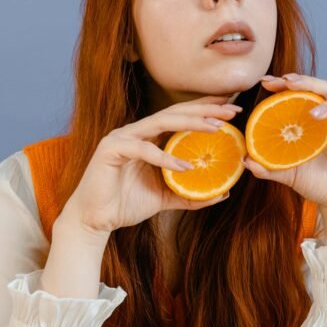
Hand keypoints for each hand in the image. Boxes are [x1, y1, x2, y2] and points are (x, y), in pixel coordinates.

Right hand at [59, 95, 241, 237]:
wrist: (94, 220)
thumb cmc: (126, 204)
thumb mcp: (166, 197)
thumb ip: (191, 192)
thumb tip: (224, 192)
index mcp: (149, 137)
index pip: (182, 116)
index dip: (206, 108)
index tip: (232, 106)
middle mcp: (137, 131)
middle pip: (176, 112)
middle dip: (206, 109)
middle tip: (232, 109)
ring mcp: (123, 137)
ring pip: (162, 122)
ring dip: (191, 123)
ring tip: (216, 128)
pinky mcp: (111, 150)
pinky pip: (143, 150)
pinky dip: (164, 157)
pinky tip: (184, 166)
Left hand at [243, 73, 326, 211]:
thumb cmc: (317, 183)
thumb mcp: (289, 174)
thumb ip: (268, 167)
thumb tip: (244, 160)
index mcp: (314, 120)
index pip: (300, 94)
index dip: (285, 85)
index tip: (267, 82)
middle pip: (322, 89)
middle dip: (305, 82)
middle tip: (288, 82)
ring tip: (314, 113)